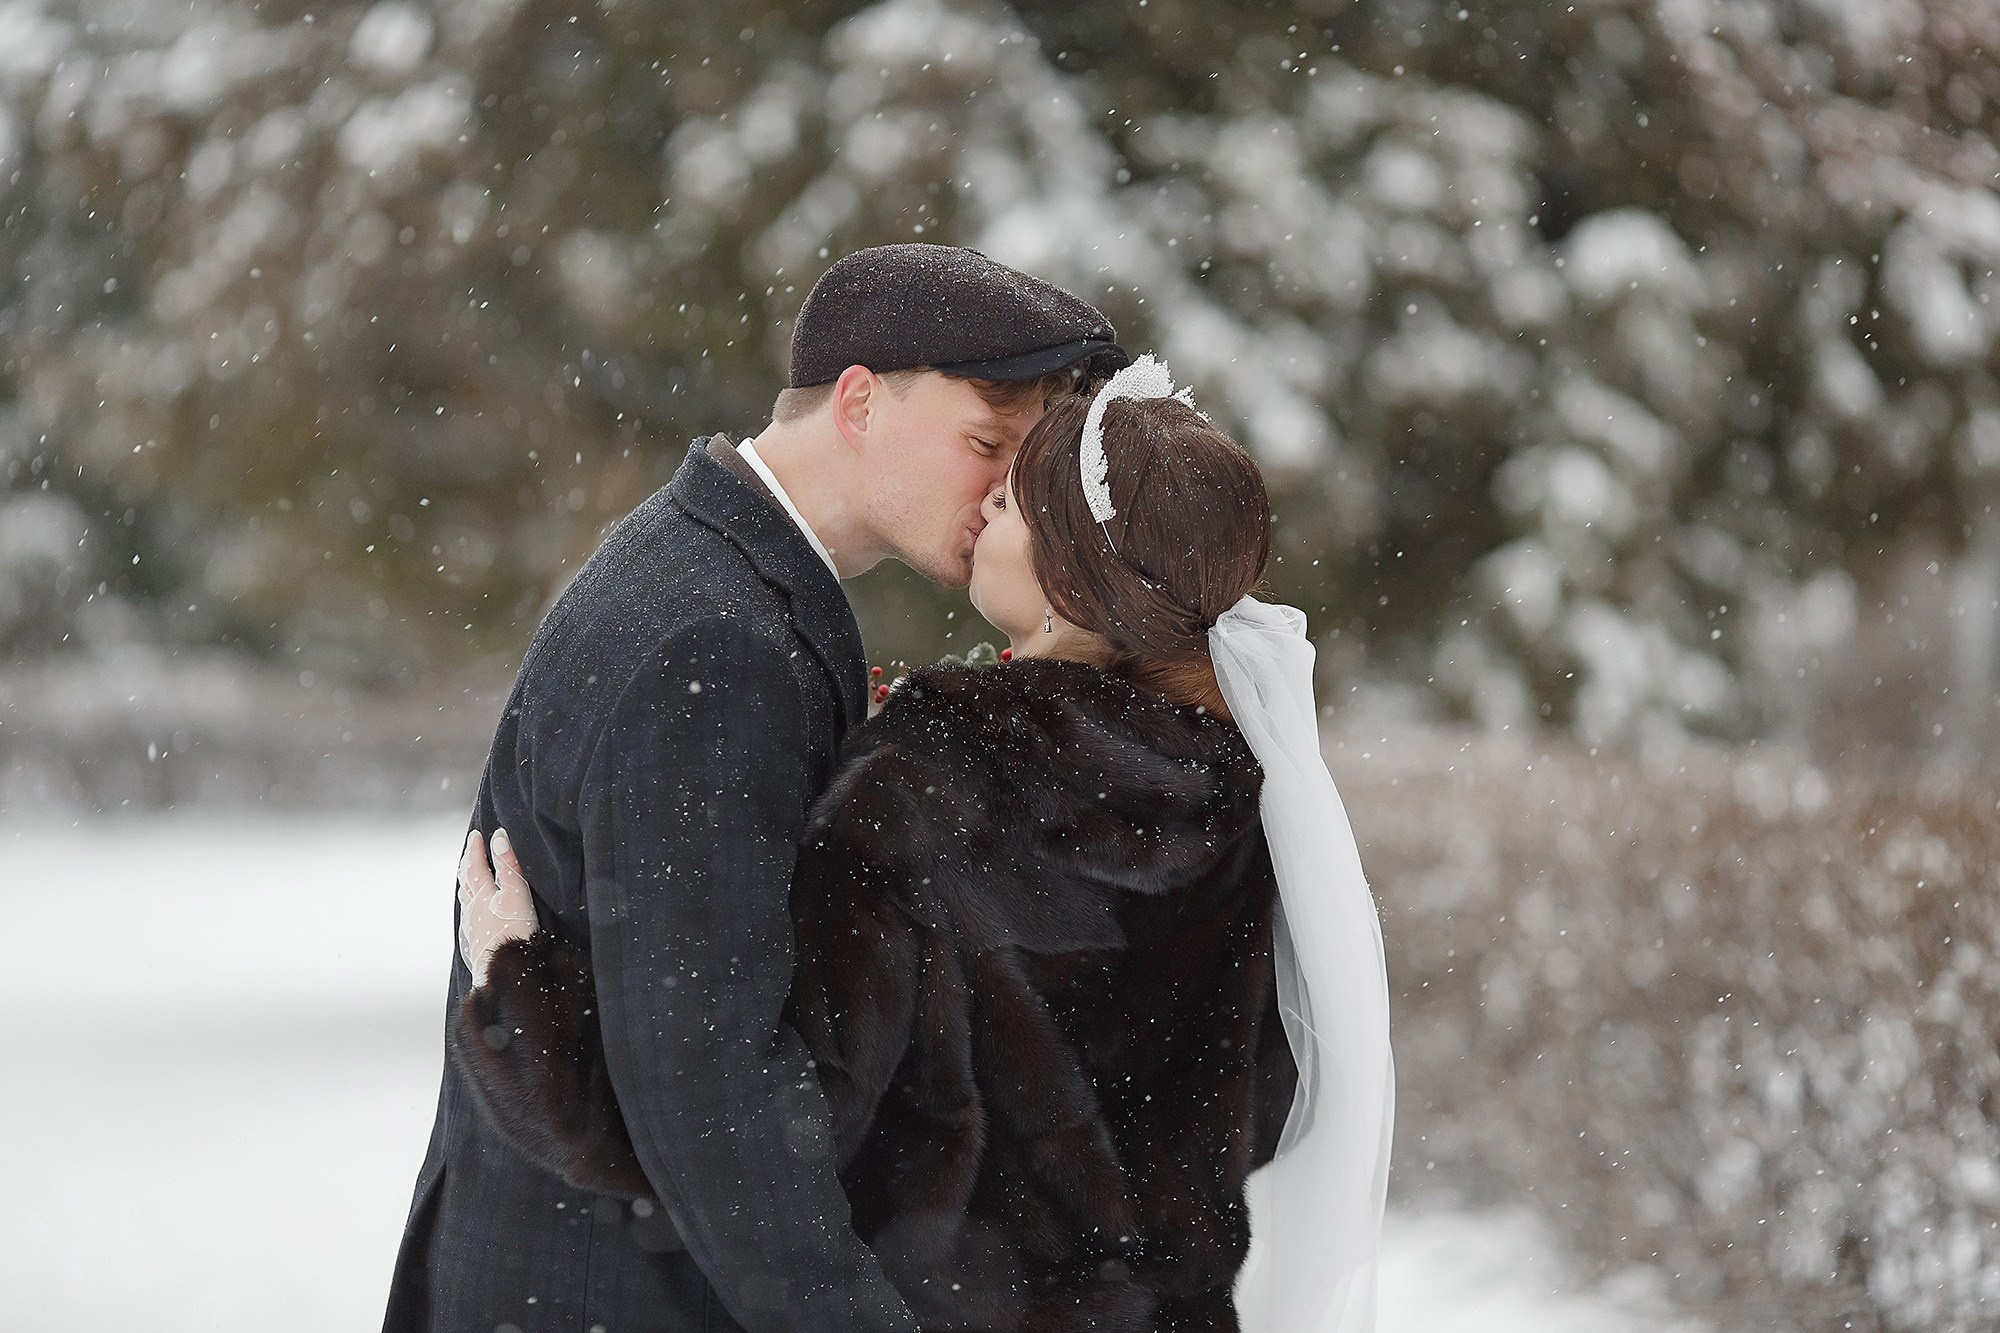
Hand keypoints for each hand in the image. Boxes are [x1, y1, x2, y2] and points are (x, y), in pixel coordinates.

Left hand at [457, 827, 540, 986]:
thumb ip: (508, 865)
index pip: (475, 864)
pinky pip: (468, 916)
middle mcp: (473, 908)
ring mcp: (472, 925)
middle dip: (468, 862)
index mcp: (482, 893)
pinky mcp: (476, 941)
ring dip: (466, 883)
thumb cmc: (514, 933)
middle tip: (469, 850)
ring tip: (466, 875)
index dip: (475, 848)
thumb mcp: (516, 893)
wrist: (503, 970)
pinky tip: (471, 911)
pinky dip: (469, 905)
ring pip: (465, 898)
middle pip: (466, 880)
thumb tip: (498, 838)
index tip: (476, 835)